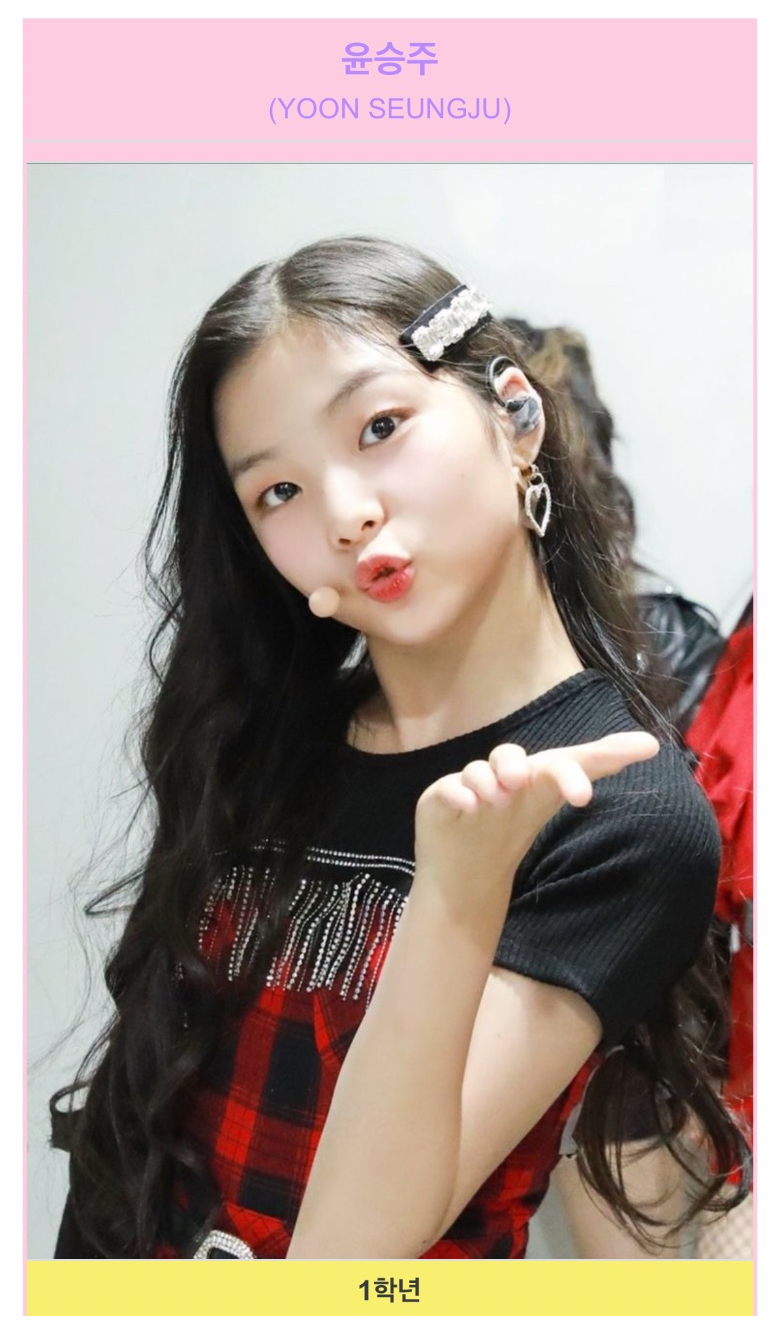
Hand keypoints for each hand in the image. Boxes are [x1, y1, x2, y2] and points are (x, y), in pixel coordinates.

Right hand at [414, 732, 658, 898]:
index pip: (565, 761)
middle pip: (515, 757)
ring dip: (491, 779)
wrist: (468, 865)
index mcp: (538, 775)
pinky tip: (469, 804)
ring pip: (481, 769)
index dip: (588, 765)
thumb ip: (596, 768)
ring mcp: (472, 783)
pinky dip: (460, 793)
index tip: (600, 786)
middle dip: (523, 767)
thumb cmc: (514, 822)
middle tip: (530, 783)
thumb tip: (653, 742)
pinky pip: (450, 788)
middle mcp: (505, 773)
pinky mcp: (442, 797)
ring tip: (499, 798)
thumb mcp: (554, 798)